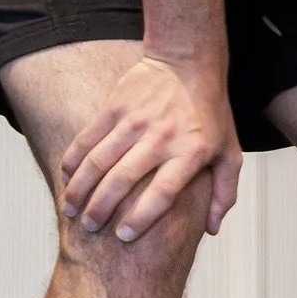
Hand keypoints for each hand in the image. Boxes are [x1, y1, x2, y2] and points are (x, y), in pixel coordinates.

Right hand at [60, 53, 240, 242]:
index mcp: (190, 153)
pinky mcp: (114, 107)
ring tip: (71, 210)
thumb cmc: (211, 112)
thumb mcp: (229, 151)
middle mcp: (161, 138)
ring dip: (80, 190)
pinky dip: (72, 161)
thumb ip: (224, 192)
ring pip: (97, 162)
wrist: (188, 61)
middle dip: (101, 209)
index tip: (124, 236)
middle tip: (90, 228)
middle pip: (122, 181)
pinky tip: (66, 179)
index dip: (141, 218)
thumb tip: (211, 229)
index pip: (162, 193)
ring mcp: (134, 121)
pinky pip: (86, 139)